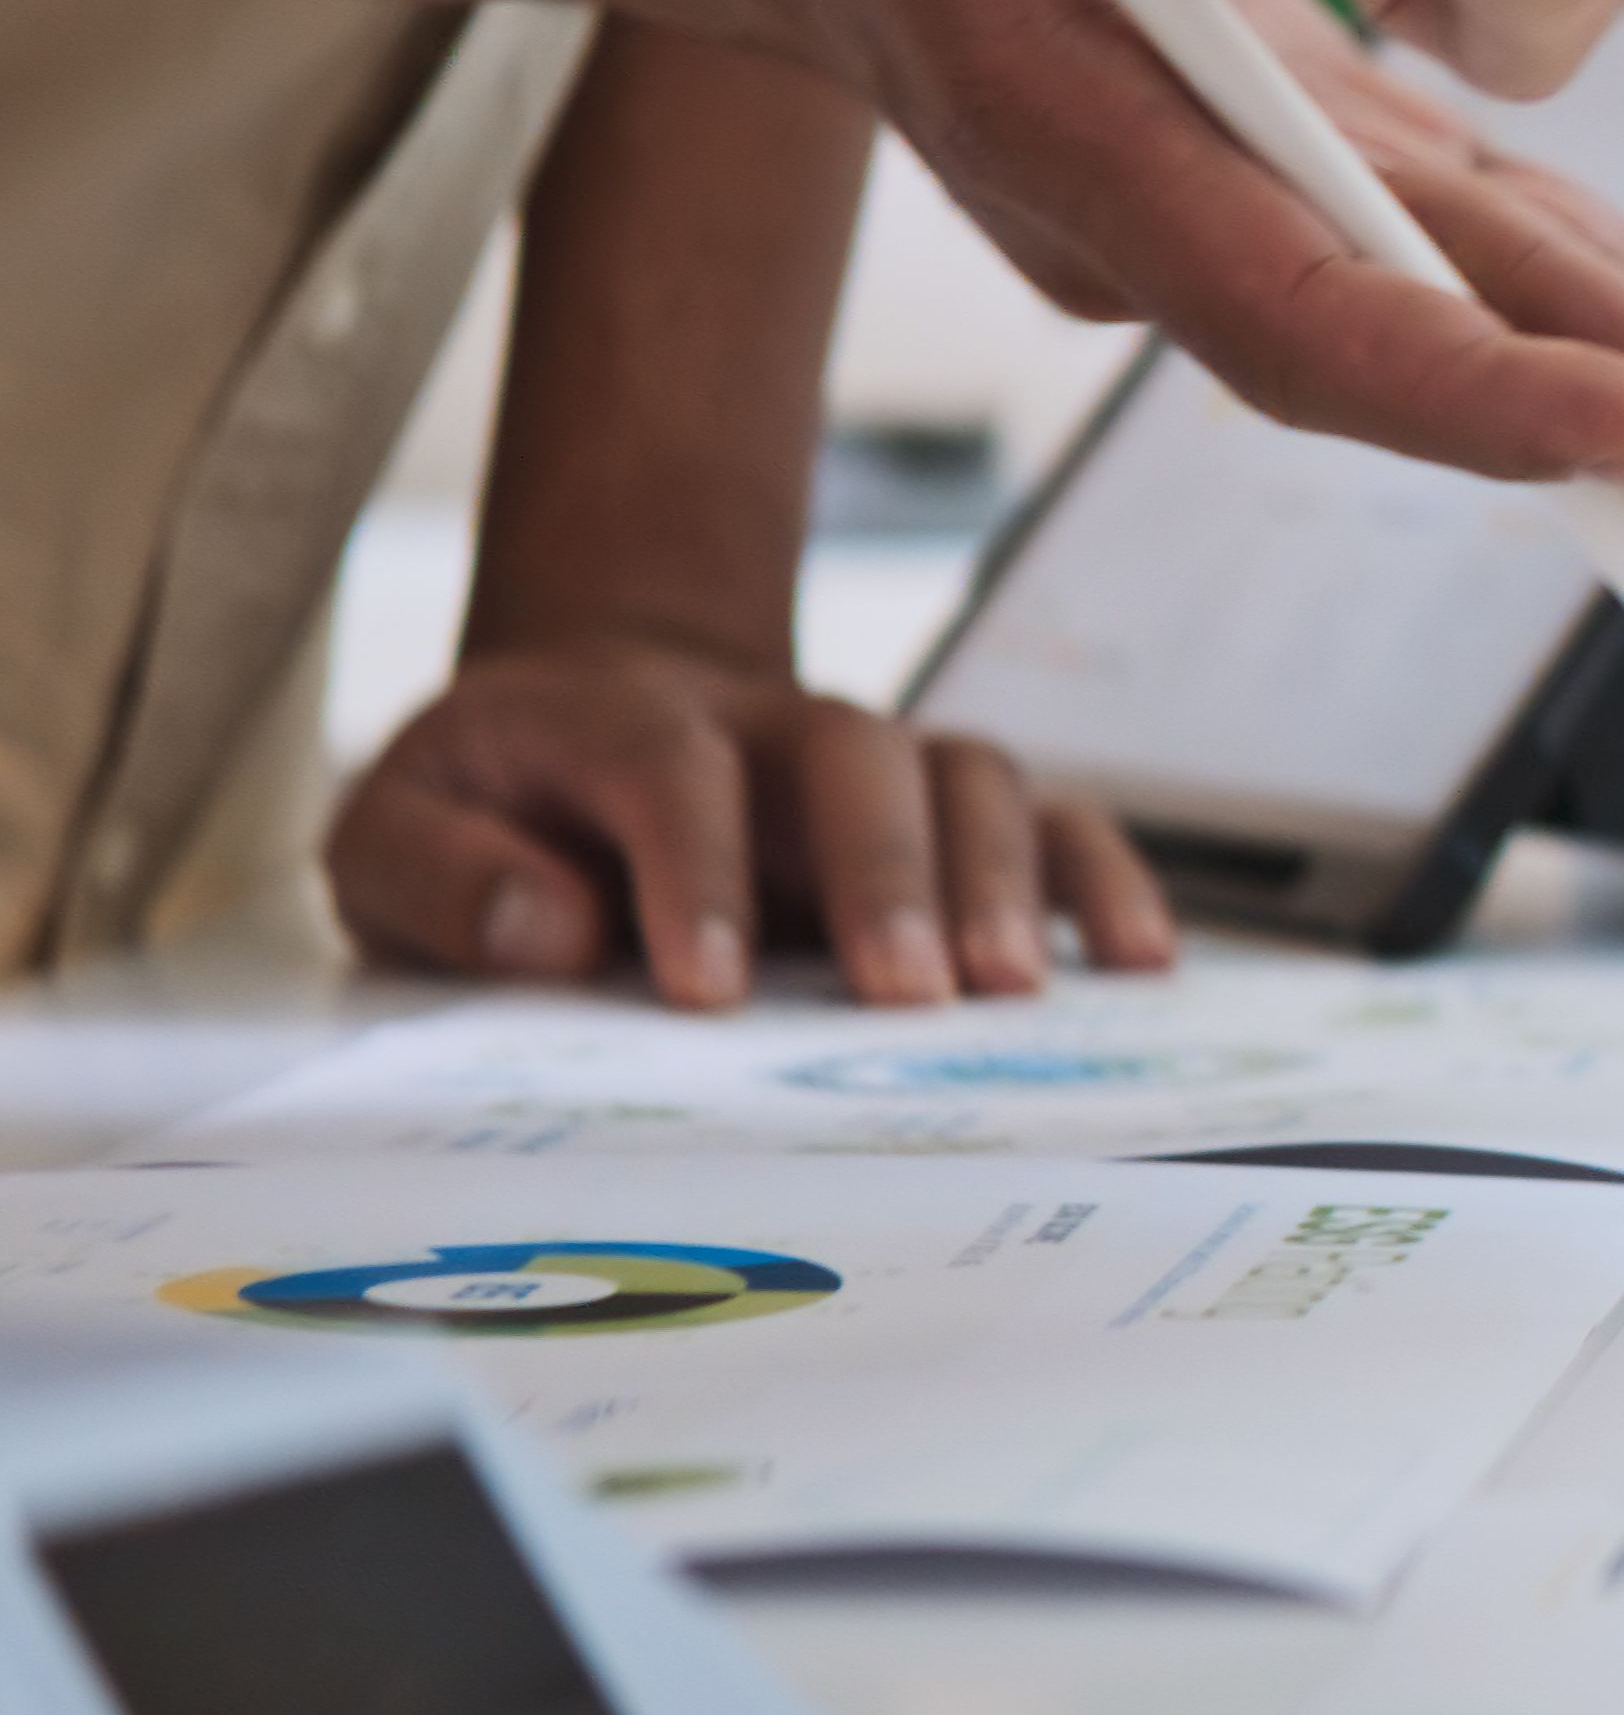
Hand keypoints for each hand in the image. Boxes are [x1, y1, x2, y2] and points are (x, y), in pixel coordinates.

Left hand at [330, 639, 1176, 1008]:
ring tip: (1014, 995)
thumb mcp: (392, 838)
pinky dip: (1104, 877)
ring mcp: (871, 758)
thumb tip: (550, 927)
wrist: (592, 727)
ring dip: (1003, 876)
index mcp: (611, 718)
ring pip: (966, 773)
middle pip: (851, 753)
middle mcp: (764, 721)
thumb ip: (436, 873)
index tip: (709, 993)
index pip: (668, 767)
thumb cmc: (494, 817)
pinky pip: (1050, 815)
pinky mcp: (944, 808)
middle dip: (885, 872)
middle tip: (907, 996)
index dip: (694, 870)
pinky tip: (1139, 962)